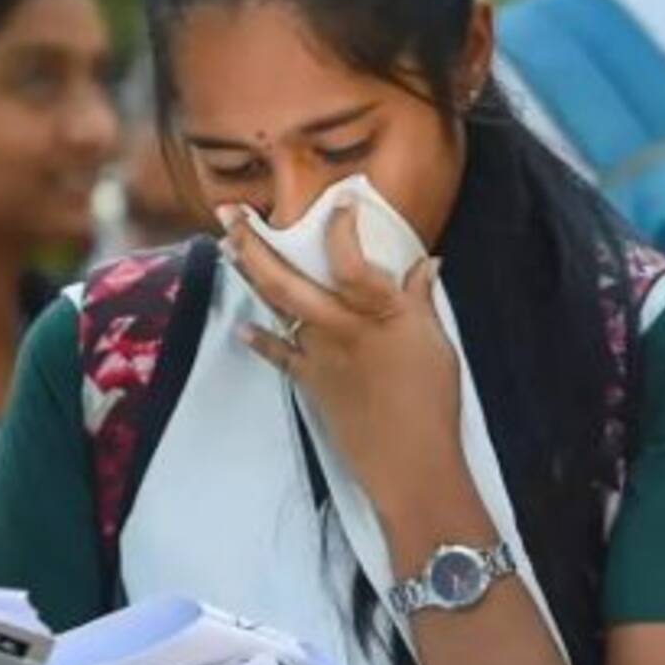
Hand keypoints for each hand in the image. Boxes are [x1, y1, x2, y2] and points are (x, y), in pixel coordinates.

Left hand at [219, 200, 466, 529]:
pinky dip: (260, 340)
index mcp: (379, 311)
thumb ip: (421, 299)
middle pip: (286, 279)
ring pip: (275, 308)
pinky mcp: (311, 382)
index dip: (341, 225)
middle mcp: (341, 327)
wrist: (408, 463)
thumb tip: (426, 263)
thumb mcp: (437, 342)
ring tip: (227, 247)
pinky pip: (279, 354)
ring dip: (249, 275)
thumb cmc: (431, 402)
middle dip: (253, 242)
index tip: (339, 201)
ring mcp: (319, 354)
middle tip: (230, 213)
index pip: (350, 258)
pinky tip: (243, 326)